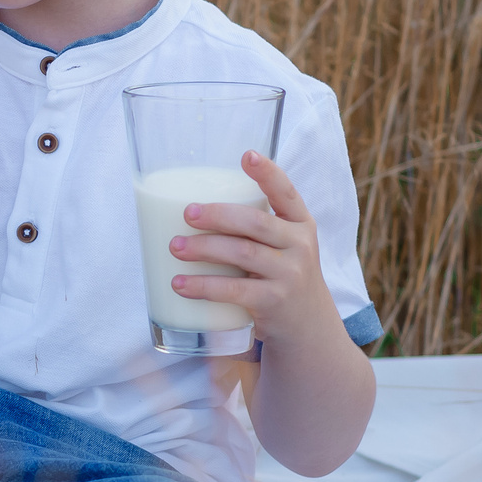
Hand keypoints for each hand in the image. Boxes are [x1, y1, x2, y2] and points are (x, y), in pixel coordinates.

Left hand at [168, 150, 336, 346]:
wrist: (306, 325)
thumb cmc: (280, 275)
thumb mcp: (282, 245)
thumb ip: (253, 226)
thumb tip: (190, 207)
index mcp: (299, 223)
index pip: (286, 192)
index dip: (268, 173)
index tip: (246, 155)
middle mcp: (299, 245)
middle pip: (255, 223)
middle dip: (217, 215)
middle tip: (186, 213)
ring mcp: (289, 274)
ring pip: (242, 254)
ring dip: (204, 249)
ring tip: (175, 248)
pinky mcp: (274, 302)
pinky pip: (234, 290)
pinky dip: (203, 287)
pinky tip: (180, 284)